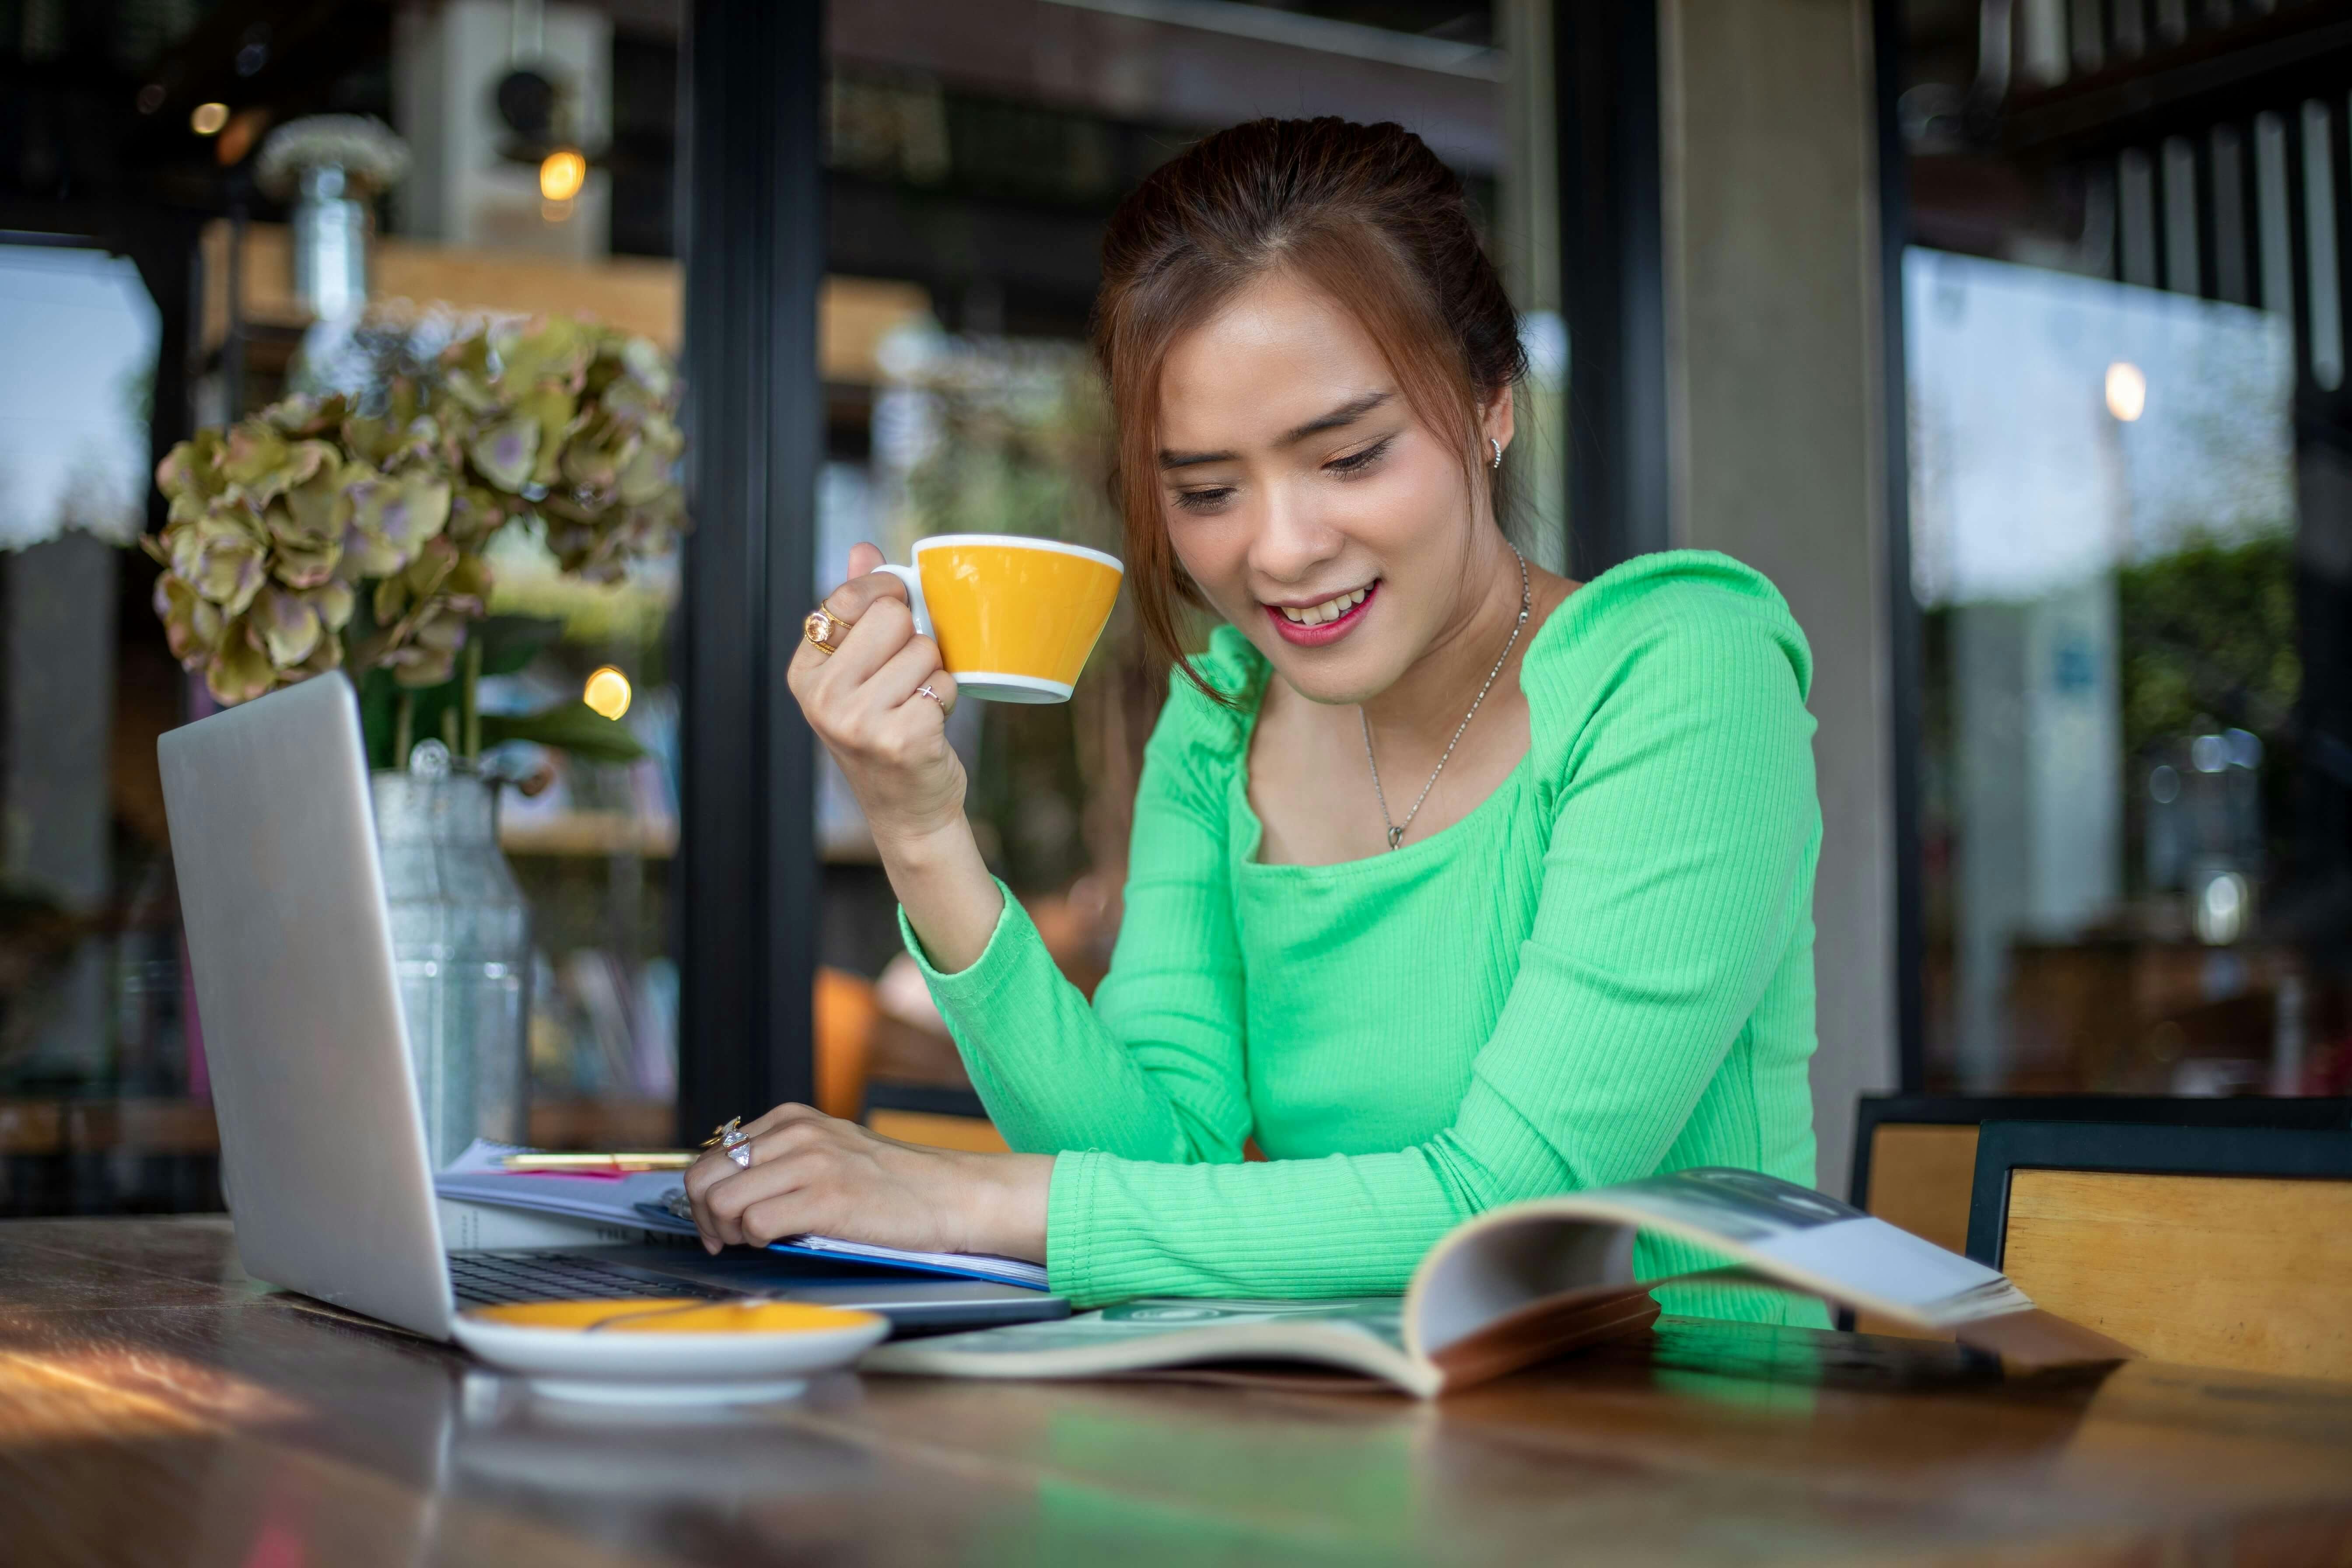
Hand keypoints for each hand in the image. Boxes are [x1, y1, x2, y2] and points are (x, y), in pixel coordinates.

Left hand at [682, 1102, 1052, 1261]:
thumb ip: (784, 1158)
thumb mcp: (832, 1149)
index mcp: (792, 1119)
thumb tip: (729, 1188)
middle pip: (704, 1178)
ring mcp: (812, 1164)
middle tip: (727, 1240)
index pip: (712, 1155)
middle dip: (705, 1219)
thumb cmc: (893, 1183)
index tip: (717, 1223)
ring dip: (730, 1234)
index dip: (704, 1196)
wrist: (952, 1194)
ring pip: (723, 1203)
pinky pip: (758, 1226)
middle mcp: (796, 1134)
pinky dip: (759, 1244)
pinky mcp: (828, 1199)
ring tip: (756, 1243)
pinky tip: (783, 1243)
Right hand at [790, 543, 966, 847]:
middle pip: (892, 618)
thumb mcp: (859, 673)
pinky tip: (928, 727)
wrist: (906, 811)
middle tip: (904, 680)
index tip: (894, 616)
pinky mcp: (900, 738)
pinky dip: (947, 700)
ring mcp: (858, 721)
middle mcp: (822, 697)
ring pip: (923, 650)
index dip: (885, 596)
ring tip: (915, 705)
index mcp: (805, 672)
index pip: (847, 597)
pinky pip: (944, 683)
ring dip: (932, 674)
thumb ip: (859, 609)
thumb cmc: (885, 732)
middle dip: (913, 641)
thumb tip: (863, 550)